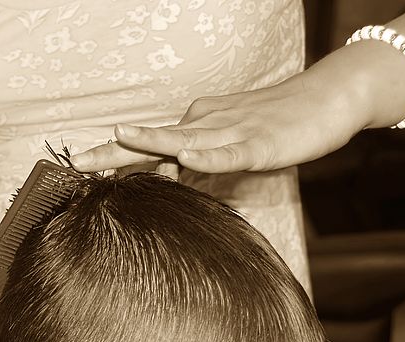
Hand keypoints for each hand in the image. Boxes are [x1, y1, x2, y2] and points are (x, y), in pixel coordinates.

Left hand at [70, 69, 365, 174]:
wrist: (329, 99)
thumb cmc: (280, 125)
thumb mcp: (232, 147)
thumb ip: (203, 164)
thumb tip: (176, 180)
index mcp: (196, 128)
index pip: (147, 145)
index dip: (112, 156)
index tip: (77, 168)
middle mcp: (205, 125)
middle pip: (152, 140)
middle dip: (113, 151)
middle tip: (75, 160)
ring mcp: (231, 132)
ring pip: (183, 139)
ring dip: (149, 141)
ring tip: (117, 140)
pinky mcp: (259, 143)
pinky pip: (230, 150)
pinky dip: (208, 153)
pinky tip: (187, 156)